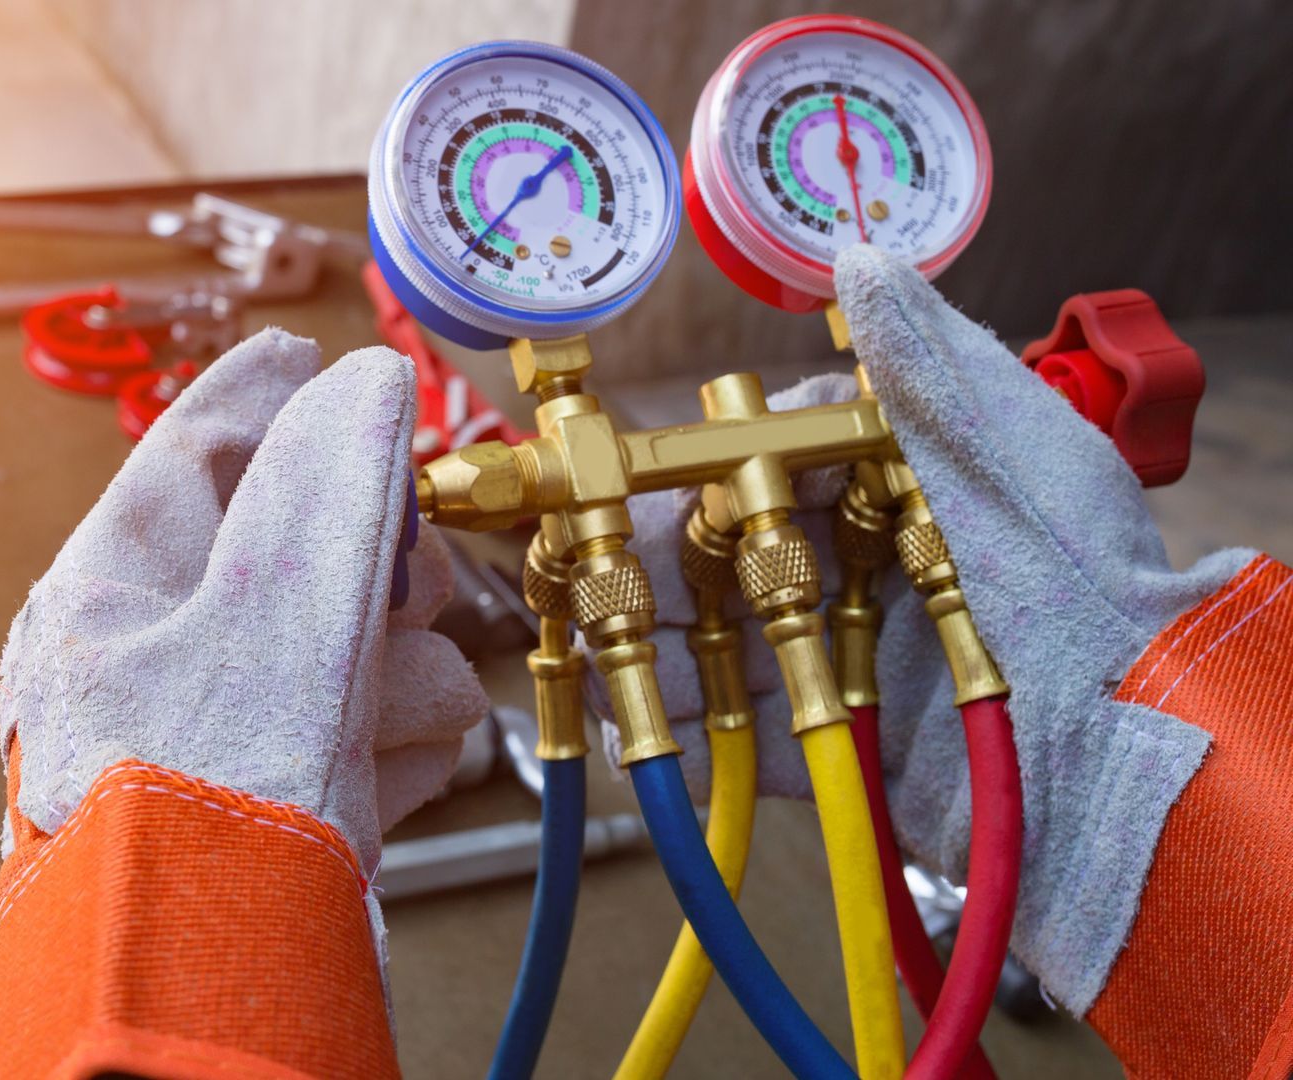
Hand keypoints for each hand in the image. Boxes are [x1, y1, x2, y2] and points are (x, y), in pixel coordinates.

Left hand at [0, 329, 487, 873]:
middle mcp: (155, 656)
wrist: (208, 996)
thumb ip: (330, 489)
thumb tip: (361, 389)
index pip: (192, 450)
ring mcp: (218, 731)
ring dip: (392, 672)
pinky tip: (375, 780)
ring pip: (346, 642)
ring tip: (383, 713)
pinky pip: (361, 732)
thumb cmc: (186, 824)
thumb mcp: (269, 618)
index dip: (263, 392)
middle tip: (402, 568)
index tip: (305, 353)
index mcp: (112, 591)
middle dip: (369, 561)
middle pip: (293, 545)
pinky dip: (386, 751)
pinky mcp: (275, 798)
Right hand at [613, 245, 1250, 1013]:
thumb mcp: (1011, 438)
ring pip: (717, 635)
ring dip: (646, 632)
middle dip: (645, 544)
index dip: (703, 454)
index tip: (632, 454)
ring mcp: (840, 658)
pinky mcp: (833, 744)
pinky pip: (738, 732)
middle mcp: (861, 568)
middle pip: (726, 548)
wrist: (1116, 737)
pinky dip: (677, 727)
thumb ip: (926, 356)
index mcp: (894, 491)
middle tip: (575, 544)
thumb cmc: (1074, 575)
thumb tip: (857, 257)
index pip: (772, 456)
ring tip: (573, 627)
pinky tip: (612, 716)